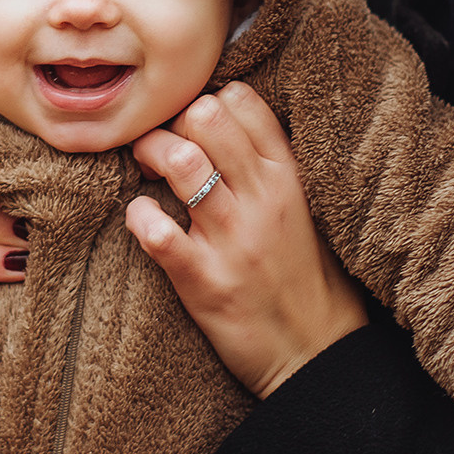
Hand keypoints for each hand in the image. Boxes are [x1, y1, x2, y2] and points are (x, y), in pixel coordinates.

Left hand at [125, 82, 367, 397]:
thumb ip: (266, 166)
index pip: (242, 101)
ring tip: (146, 170)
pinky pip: (158, 232)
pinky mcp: (204, 280)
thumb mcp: (300, 208)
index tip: (193, 127)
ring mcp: (233, 239)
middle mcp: (262, 199)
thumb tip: (218, 121)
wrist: (315, 351)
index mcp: (287, 177)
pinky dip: (138, 217)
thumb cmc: (300, 275)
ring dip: (150, 155)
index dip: (206, 103)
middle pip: (206, 118)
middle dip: (172, 122)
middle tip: (161, 145)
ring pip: (181, 162)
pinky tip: (142, 222)